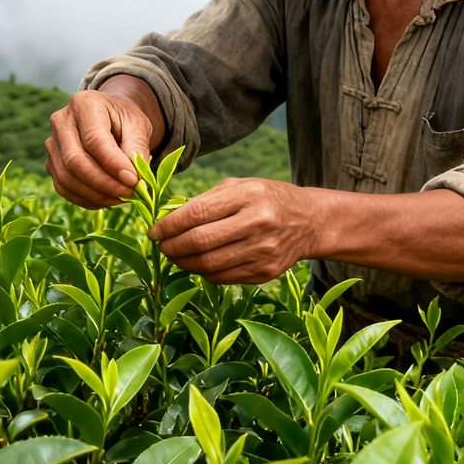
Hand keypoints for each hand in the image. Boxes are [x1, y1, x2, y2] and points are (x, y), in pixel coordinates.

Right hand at [45, 89, 153, 208]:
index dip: (113, 164)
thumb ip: (137, 148)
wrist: (108, 118)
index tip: (133, 180)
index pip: (94, 140)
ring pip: (66, 178)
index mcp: (84, 104)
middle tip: (129, 193)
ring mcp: (52, 144)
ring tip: (122, 198)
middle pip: (74, 161)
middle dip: (103, 183)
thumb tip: (133, 178)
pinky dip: (86, 199)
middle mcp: (61, 121)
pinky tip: (108, 199)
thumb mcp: (138, 125)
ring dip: (96, 195)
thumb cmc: (124, 120)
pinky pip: (64, 188)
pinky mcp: (51, 164)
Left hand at [149, 178, 316, 283]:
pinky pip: (223, 278)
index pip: (197, 214)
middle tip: (161, 246)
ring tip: (175, 256)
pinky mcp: (266, 272)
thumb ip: (206, 200)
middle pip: (200, 242)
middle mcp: (258, 223)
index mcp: (249, 196)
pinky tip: (198, 264)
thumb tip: (168, 219)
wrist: (309, 221)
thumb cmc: (267, 199)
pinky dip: (203, 272)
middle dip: (172, 247)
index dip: (169, 225)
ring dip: (184, 263)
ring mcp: (263, 251)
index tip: (154, 231)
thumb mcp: (240, 186)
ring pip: (209, 265)